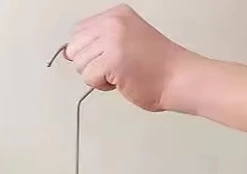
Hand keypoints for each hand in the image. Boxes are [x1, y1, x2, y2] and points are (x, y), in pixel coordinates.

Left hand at [65, 4, 197, 112]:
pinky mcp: (111, 60)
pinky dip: (101, 85)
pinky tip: (120, 80)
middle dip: (88, 64)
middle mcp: (113, 23)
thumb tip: (69, 53)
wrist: (177, 77)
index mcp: (117, 14)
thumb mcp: (125, 40)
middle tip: (112, 67)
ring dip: (96, 76)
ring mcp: (112, 40)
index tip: (105, 57)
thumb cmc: (156, 65)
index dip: (87, 51)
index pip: (79, 31)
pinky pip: (88, 77)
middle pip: (75, 48)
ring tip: (119, 72)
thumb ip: (99, 42)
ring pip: (79, 64)